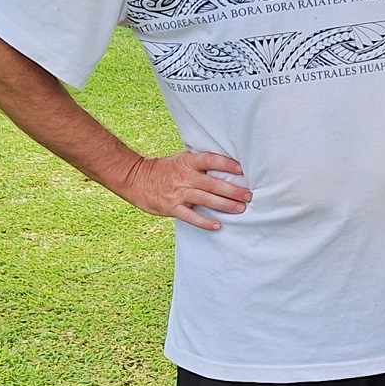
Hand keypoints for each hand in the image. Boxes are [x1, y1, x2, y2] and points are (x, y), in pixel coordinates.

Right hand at [118, 149, 249, 230]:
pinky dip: (204, 222)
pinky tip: (217, 225)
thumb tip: (227, 165)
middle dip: (232, 190)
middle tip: (249, 195)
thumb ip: (200, 163)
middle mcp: (185, 177)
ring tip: (240, 209)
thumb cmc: (165, 170)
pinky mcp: (172, 207)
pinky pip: (190, 216)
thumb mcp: (181, 160)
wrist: (136, 179)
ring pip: (205, 199)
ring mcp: (178, 193)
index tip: (242, 169)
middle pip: (213, 183)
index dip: (226, 164)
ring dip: (224, 205)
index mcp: (188, 162)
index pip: (210, 160)